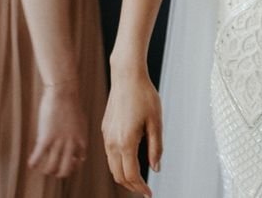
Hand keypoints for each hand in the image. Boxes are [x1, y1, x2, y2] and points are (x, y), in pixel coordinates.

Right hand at [28, 80, 87, 177]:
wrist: (64, 91)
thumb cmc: (71, 104)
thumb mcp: (81, 122)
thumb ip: (79, 138)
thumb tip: (81, 155)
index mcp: (81, 139)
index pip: (79, 162)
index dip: (72, 165)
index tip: (65, 161)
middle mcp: (71, 143)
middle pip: (65, 170)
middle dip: (58, 173)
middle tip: (52, 167)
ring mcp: (59, 141)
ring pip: (51, 168)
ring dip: (45, 170)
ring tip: (41, 164)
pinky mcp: (46, 137)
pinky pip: (37, 158)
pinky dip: (33, 163)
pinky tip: (31, 162)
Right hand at [102, 70, 162, 196]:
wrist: (127, 76)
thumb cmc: (144, 95)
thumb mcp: (156, 121)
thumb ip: (156, 147)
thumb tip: (156, 168)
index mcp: (126, 141)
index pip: (131, 175)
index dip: (140, 187)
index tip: (149, 193)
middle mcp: (112, 142)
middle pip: (118, 175)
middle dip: (131, 186)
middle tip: (144, 189)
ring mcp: (106, 136)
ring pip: (112, 165)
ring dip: (124, 175)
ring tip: (138, 179)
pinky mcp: (105, 129)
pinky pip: (110, 153)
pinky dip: (119, 163)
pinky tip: (130, 160)